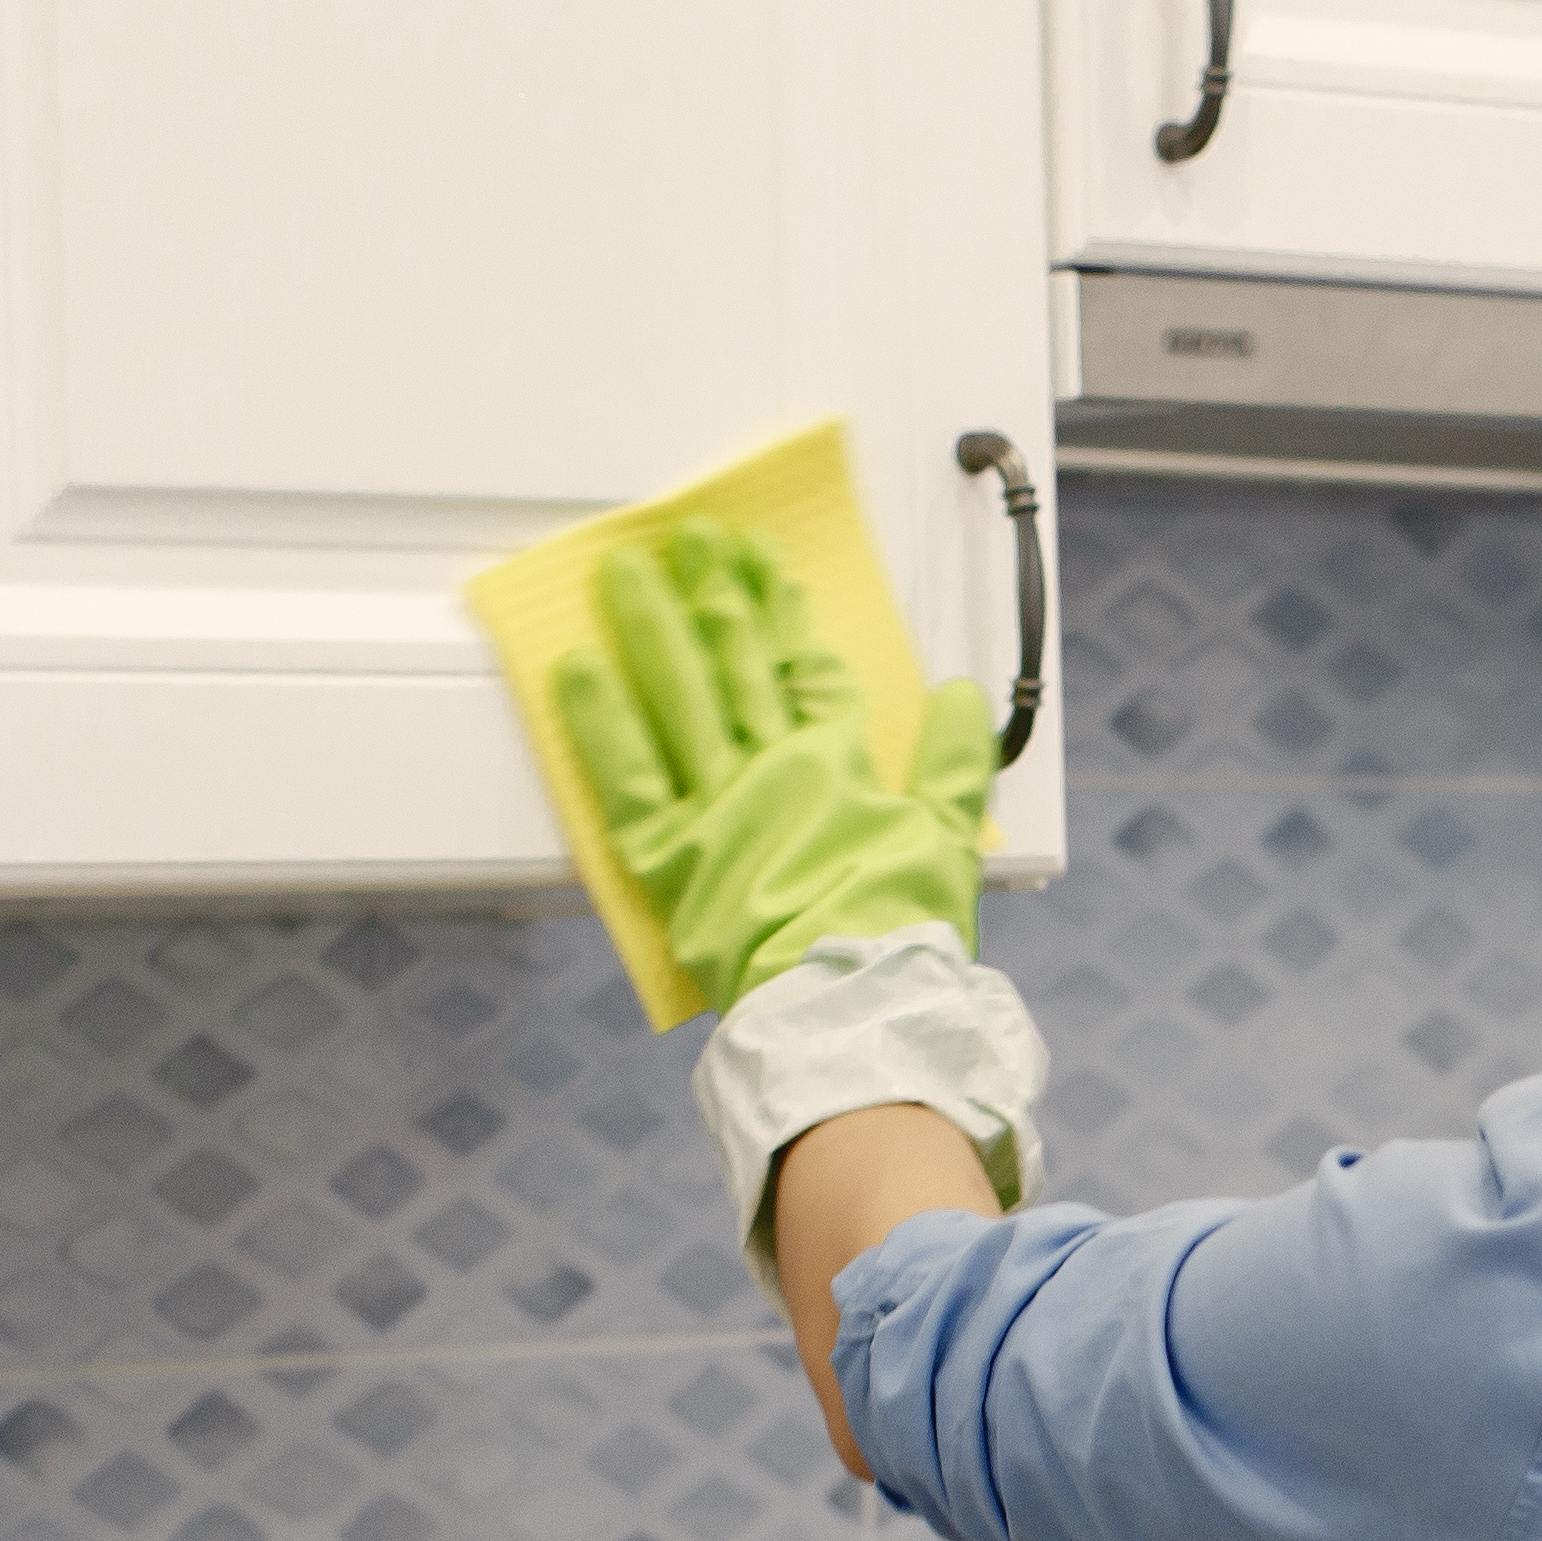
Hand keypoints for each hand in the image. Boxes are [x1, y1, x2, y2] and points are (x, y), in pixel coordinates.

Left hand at [548, 518, 996, 1011]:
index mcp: (835, 766)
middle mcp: (770, 770)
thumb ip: (953, 762)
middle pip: (737, 665)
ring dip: (652, 629)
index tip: (763, 567)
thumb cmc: (899, 932)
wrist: (851, 1001)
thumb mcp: (947, 838)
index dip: (784, 615)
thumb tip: (962, 698)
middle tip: (691, 539)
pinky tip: (579, 668)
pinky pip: (625, 775)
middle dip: (716, 596)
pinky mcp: (668, 854)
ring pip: (679, 698)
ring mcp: (715, 806)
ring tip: (625, 573)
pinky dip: (601, 721)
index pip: (807, 672)